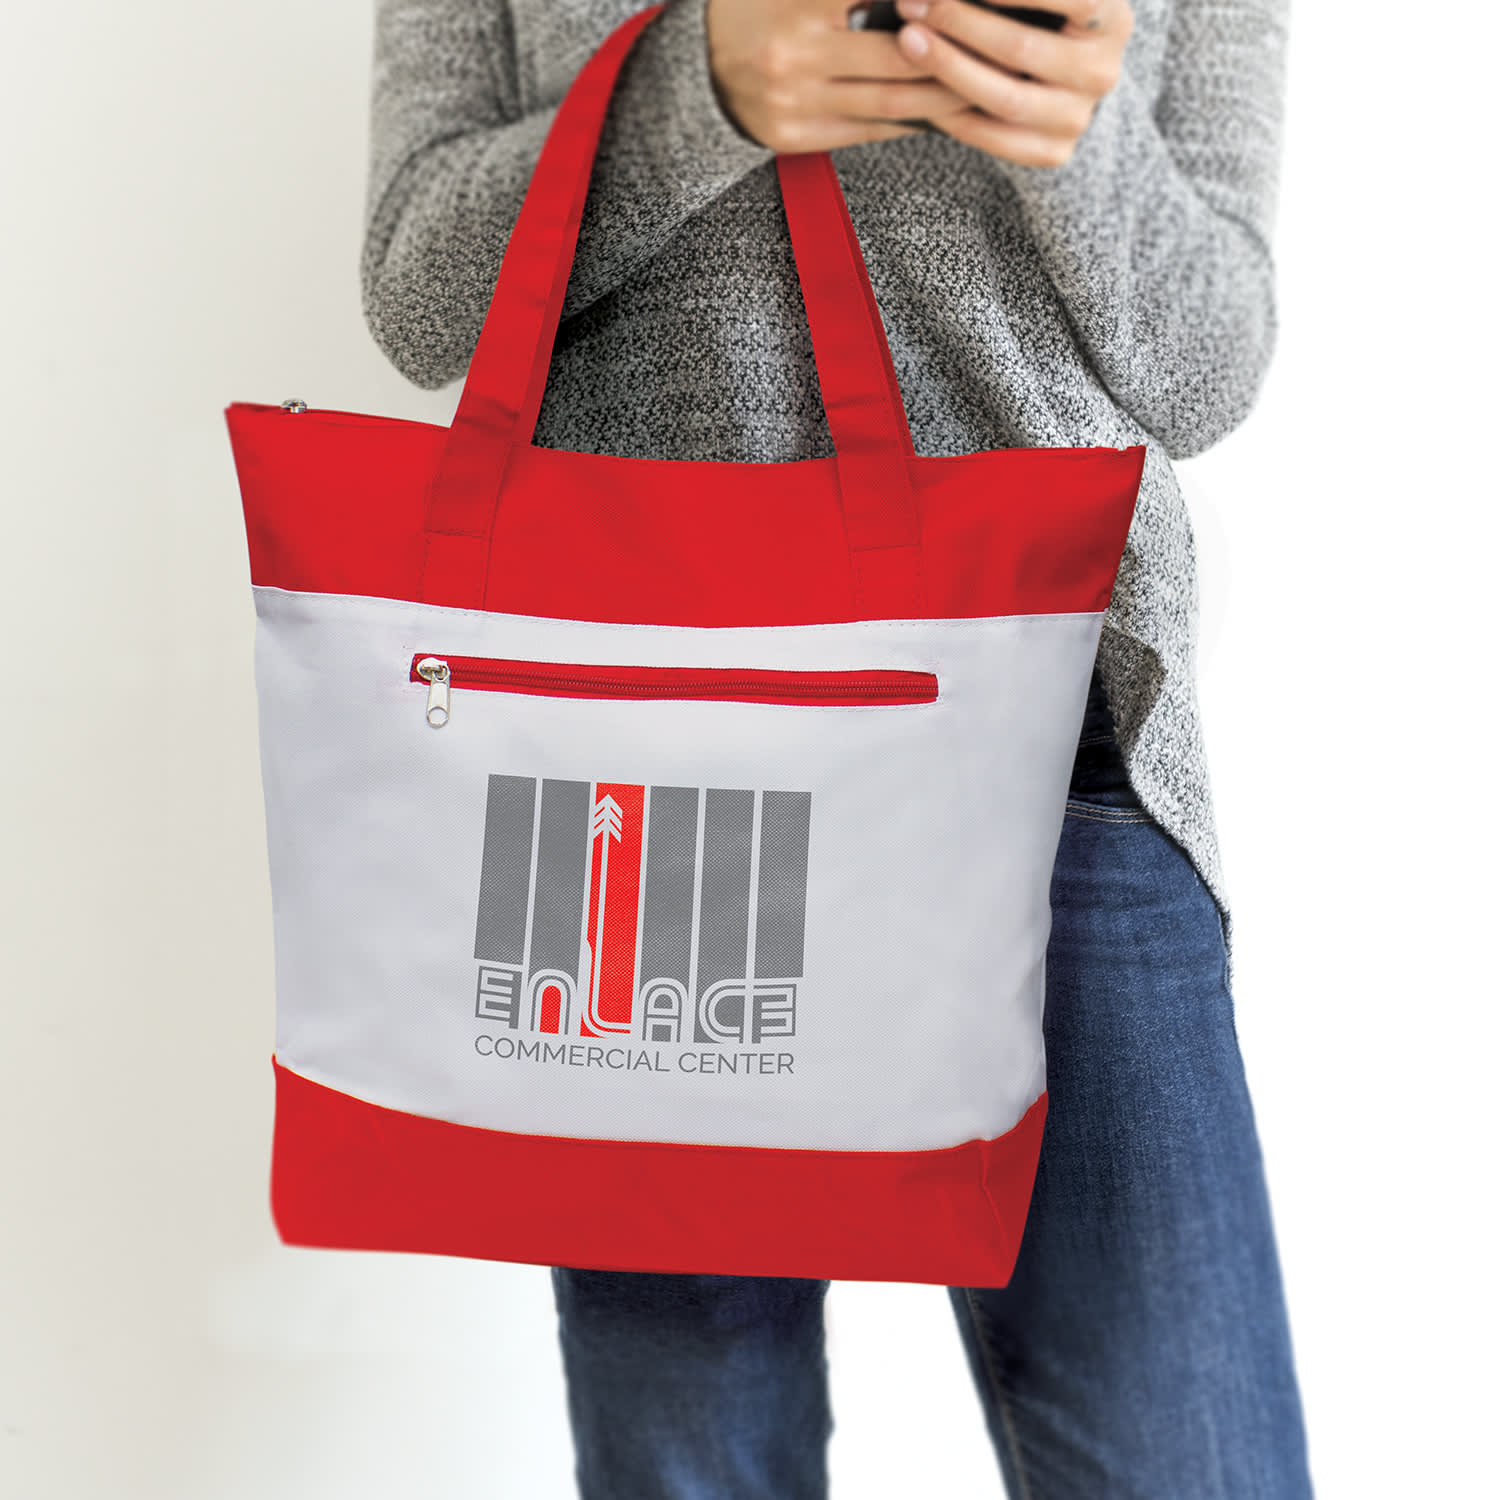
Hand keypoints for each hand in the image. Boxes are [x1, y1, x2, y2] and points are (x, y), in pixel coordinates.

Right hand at [704, 0, 969, 151]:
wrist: (694, 69)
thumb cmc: (761, 7)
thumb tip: (930, 0)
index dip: (936, 7)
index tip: (974, 7)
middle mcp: (795, 51)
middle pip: (901, 54)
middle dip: (956, 52)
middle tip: (1003, 48)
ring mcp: (794, 101)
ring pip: (893, 101)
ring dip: (945, 94)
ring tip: (985, 83)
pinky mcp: (794, 138)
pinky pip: (872, 131)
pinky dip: (914, 121)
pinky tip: (946, 110)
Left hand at [893, 0, 1133, 165]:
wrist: (1066, 84)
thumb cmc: (1046, 20)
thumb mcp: (1048, 1)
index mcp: (1112, 19)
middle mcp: (1102, 71)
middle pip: (1021, 48)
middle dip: (958, 22)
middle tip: (910, 4)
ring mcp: (1079, 117)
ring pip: (1006, 98)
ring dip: (948, 68)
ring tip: (908, 40)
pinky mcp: (1055, 153)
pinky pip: (995, 138)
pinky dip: (953, 115)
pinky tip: (919, 91)